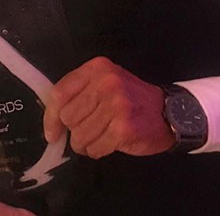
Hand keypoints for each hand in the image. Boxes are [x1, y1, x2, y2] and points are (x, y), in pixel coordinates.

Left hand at [44, 56, 175, 158]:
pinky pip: (95, 148)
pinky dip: (97, 151)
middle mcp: (105, 83)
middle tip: (90, 129)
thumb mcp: (105, 83)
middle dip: (74, 130)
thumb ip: (79, 93)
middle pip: (68, 117)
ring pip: (79, 136)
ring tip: (101, 136)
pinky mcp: (123, 128)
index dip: (50, 117)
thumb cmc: (131, 99)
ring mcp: (116, 105)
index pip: (60, 93)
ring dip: (86, 143)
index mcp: (96, 69)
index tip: (51, 133)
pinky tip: (109, 143)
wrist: (169, 112)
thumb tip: (52, 121)